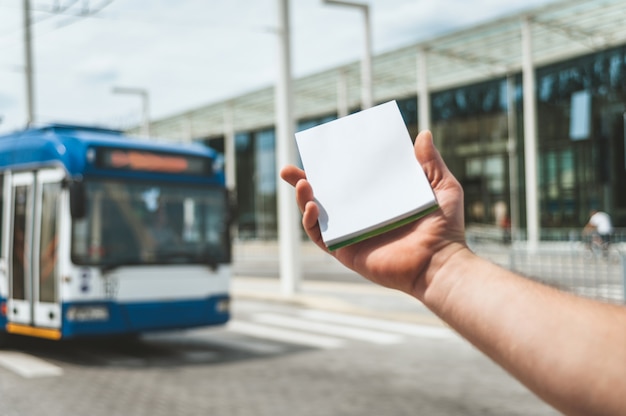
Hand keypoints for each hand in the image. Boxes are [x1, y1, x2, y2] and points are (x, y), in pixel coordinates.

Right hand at [280, 130, 467, 298]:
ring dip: (303, 199)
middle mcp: (361, 216)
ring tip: (302, 183)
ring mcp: (352, 233)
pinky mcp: (346, 251)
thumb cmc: (444, 228)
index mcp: (378, 199)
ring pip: (317, 216)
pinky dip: (311, 222)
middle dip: (303, 182)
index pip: (350, 179)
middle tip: (287, 169)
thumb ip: (430, 162)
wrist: (440, 263)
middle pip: (326, 195)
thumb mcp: (441, 186)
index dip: (333, 166)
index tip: (321, 151)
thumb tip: (422, 133)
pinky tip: (314, 206)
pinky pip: (321, 237)